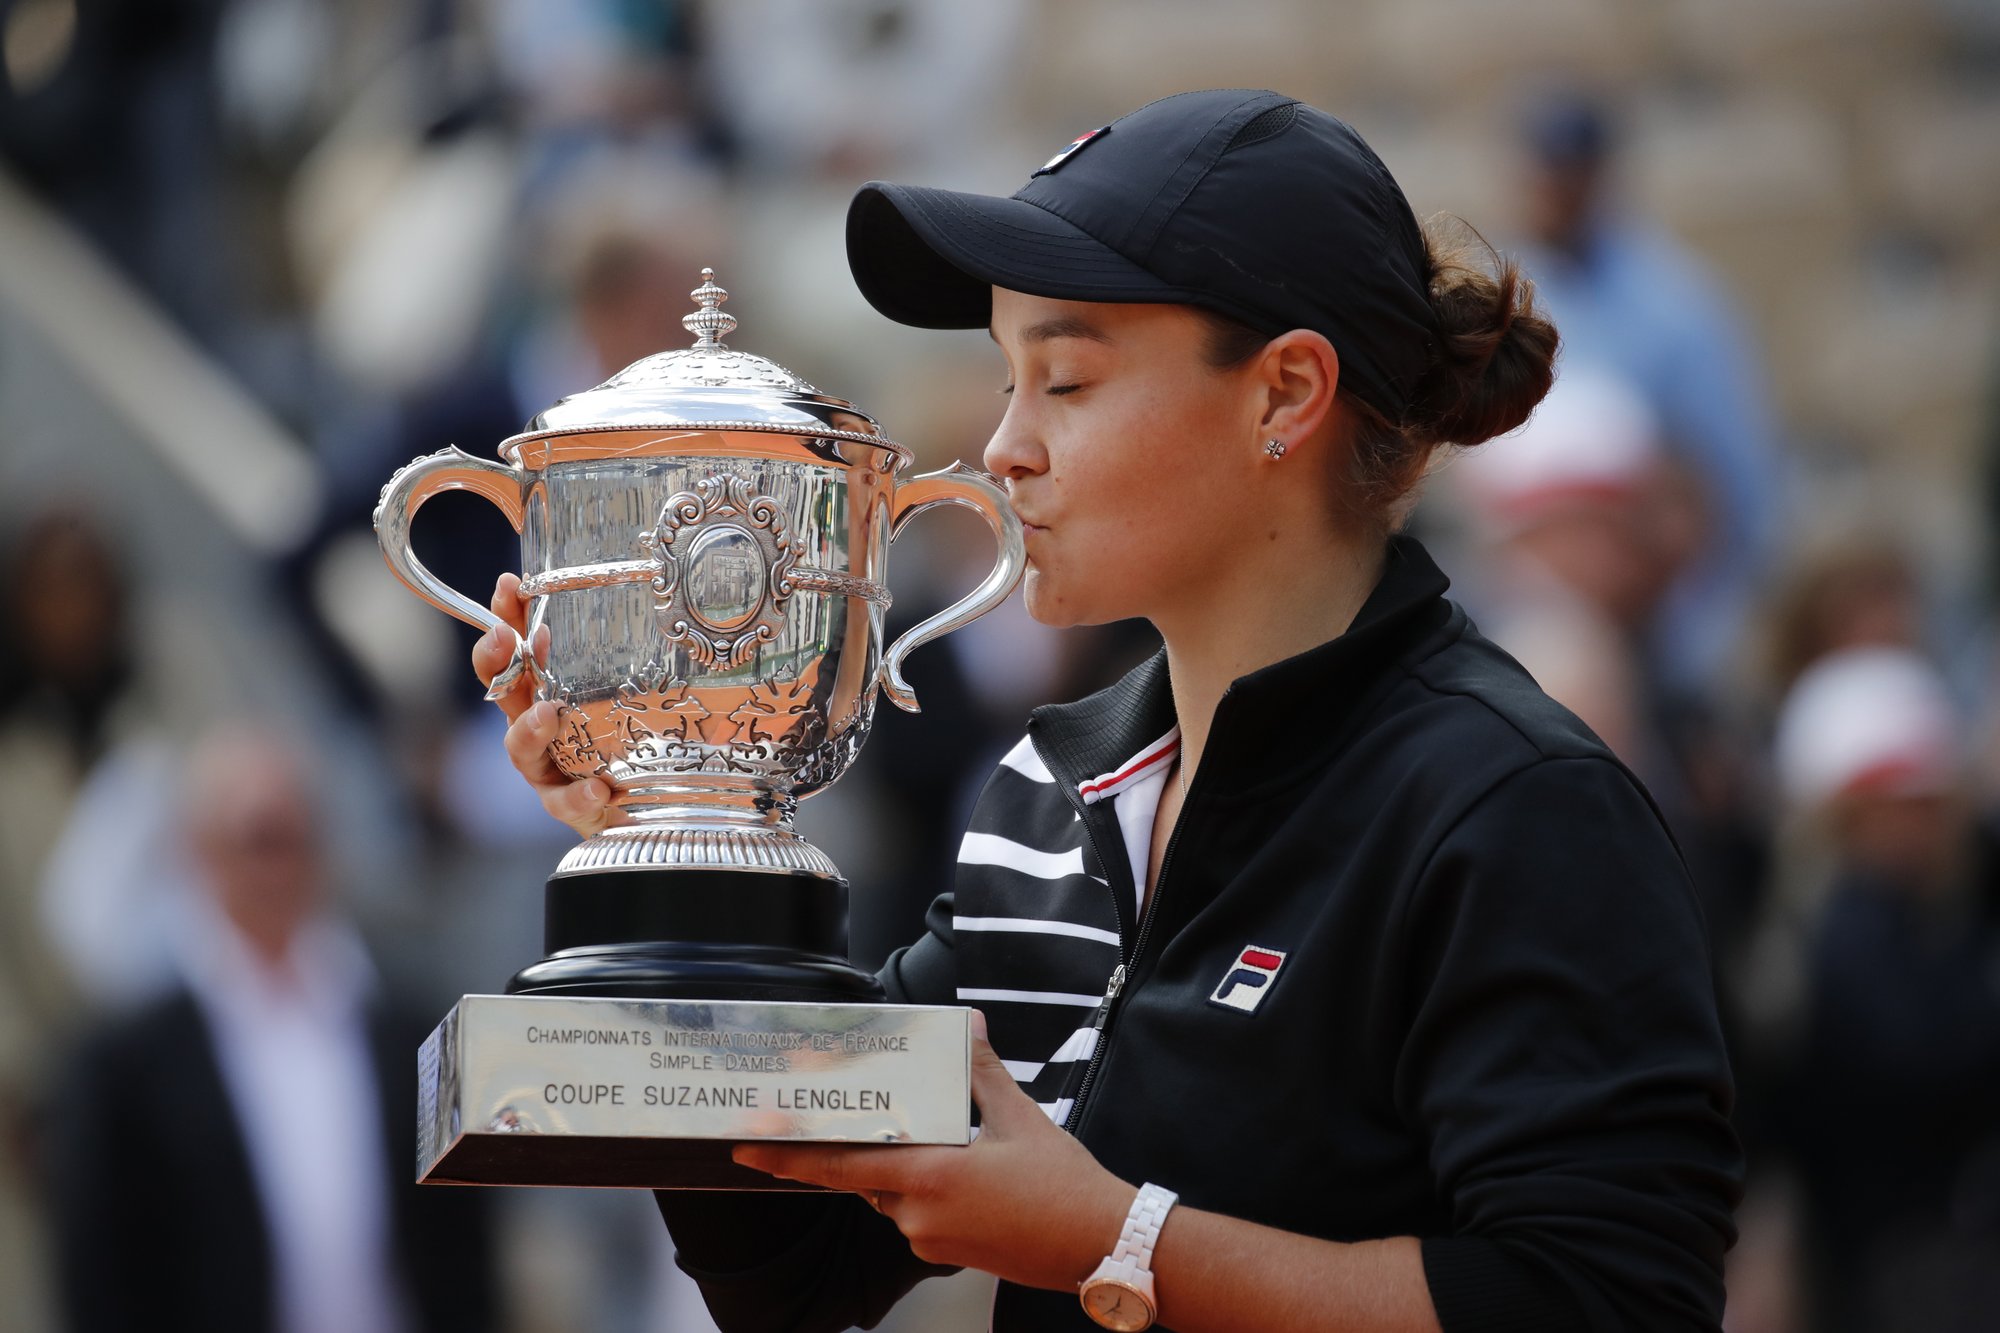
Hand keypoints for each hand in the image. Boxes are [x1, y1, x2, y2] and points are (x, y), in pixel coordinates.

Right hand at [470, 573, 627, 838]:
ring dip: (529, 728)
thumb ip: (622, 662)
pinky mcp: (567, 807)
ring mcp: (547, 769)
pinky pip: (564, 801)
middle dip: (496, 661)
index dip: (507, 617)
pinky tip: (598, 786)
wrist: (636, 811)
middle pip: (502, 690)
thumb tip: (640, 606)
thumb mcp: (626, 696)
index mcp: (545, 692)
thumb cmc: (626, 745)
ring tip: (546, 714)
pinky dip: (578, 793)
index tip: (510, 585)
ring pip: (520, 748)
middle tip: (502, 639)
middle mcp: (536, 727)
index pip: (517, 649)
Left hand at [732, 1012, 1131, 1291]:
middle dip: (862, 1144)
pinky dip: (927, 1186)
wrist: (1103, 1246)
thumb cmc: (1063, 1185)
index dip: (788, 1154)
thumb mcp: (1021, 1118)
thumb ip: (982, 1072)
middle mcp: (918, 1215)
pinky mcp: (949, 1252)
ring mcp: (931, 1239)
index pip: (840, 1163)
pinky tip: (966, 1168)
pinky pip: (918, 1213)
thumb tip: (969, 1024)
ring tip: (940, 1137)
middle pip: (867, 1173)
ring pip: (894, 1194)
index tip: (746, 1144)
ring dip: (903, 1164)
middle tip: (846, 1113)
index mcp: (928, 1178)